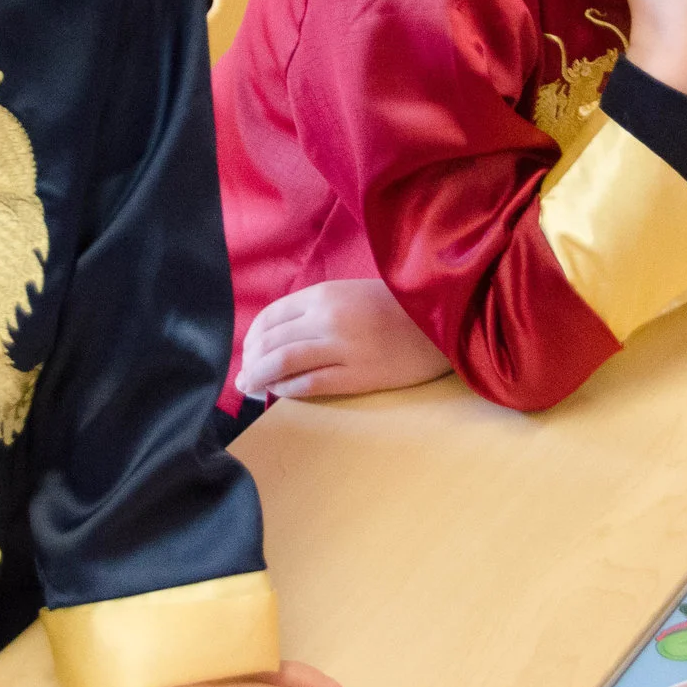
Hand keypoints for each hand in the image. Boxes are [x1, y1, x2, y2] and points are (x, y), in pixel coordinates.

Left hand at [237, 279, 450, 401]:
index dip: (254, 336)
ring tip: (249, 387)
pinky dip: (288, 390)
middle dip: (251, 360)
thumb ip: (318, 308)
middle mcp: (327, 318)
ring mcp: (341, 348)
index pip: (272, 316)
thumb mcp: (352, 293)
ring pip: (283, 363)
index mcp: (325, 294)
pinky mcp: (357, 375)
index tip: (249, 349)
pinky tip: (280, 393)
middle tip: (243, 375)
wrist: (443, 321)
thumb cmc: (398, 305)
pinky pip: (310, 384)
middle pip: (272, 341)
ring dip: (259, 377)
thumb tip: (282, 333)